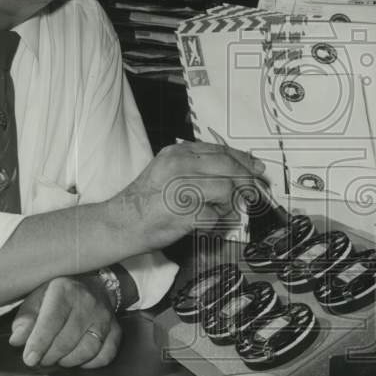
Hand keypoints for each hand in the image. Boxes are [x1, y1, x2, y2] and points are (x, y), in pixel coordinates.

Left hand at [8, 275, 120, 368]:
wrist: (94, 284)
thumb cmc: (59, 295)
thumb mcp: (37, 298)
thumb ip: (25, 319)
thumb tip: (17, 340)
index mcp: (64, 290)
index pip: (51, 322)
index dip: (39, 343)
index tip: (29, 359)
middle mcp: (88, 302)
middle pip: (68, 340)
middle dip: (50, 356)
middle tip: (40, 359)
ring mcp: (104, 317)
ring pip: (88, 350)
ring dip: (68, 361)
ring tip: (58, 358)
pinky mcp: (116, 330)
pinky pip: (105, 355)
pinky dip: (90, 363)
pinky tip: (78, 358)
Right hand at [116, 141, 266, 250]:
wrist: (119, 223)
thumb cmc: (144, 203)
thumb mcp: (166, 172)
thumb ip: (196, 169)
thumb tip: (231, 174)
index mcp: (177, 154)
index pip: (220, 151)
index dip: (243, 160)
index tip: (256, 168)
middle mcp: (179, 166)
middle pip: (228, 166)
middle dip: (246, 181)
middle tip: (252, 193)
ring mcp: (181, 188)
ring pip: (226, 190)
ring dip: (229, 205)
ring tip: (221, 213)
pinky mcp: (183, 212)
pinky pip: (215, 216)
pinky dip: (216, 223)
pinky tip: (206, 225)